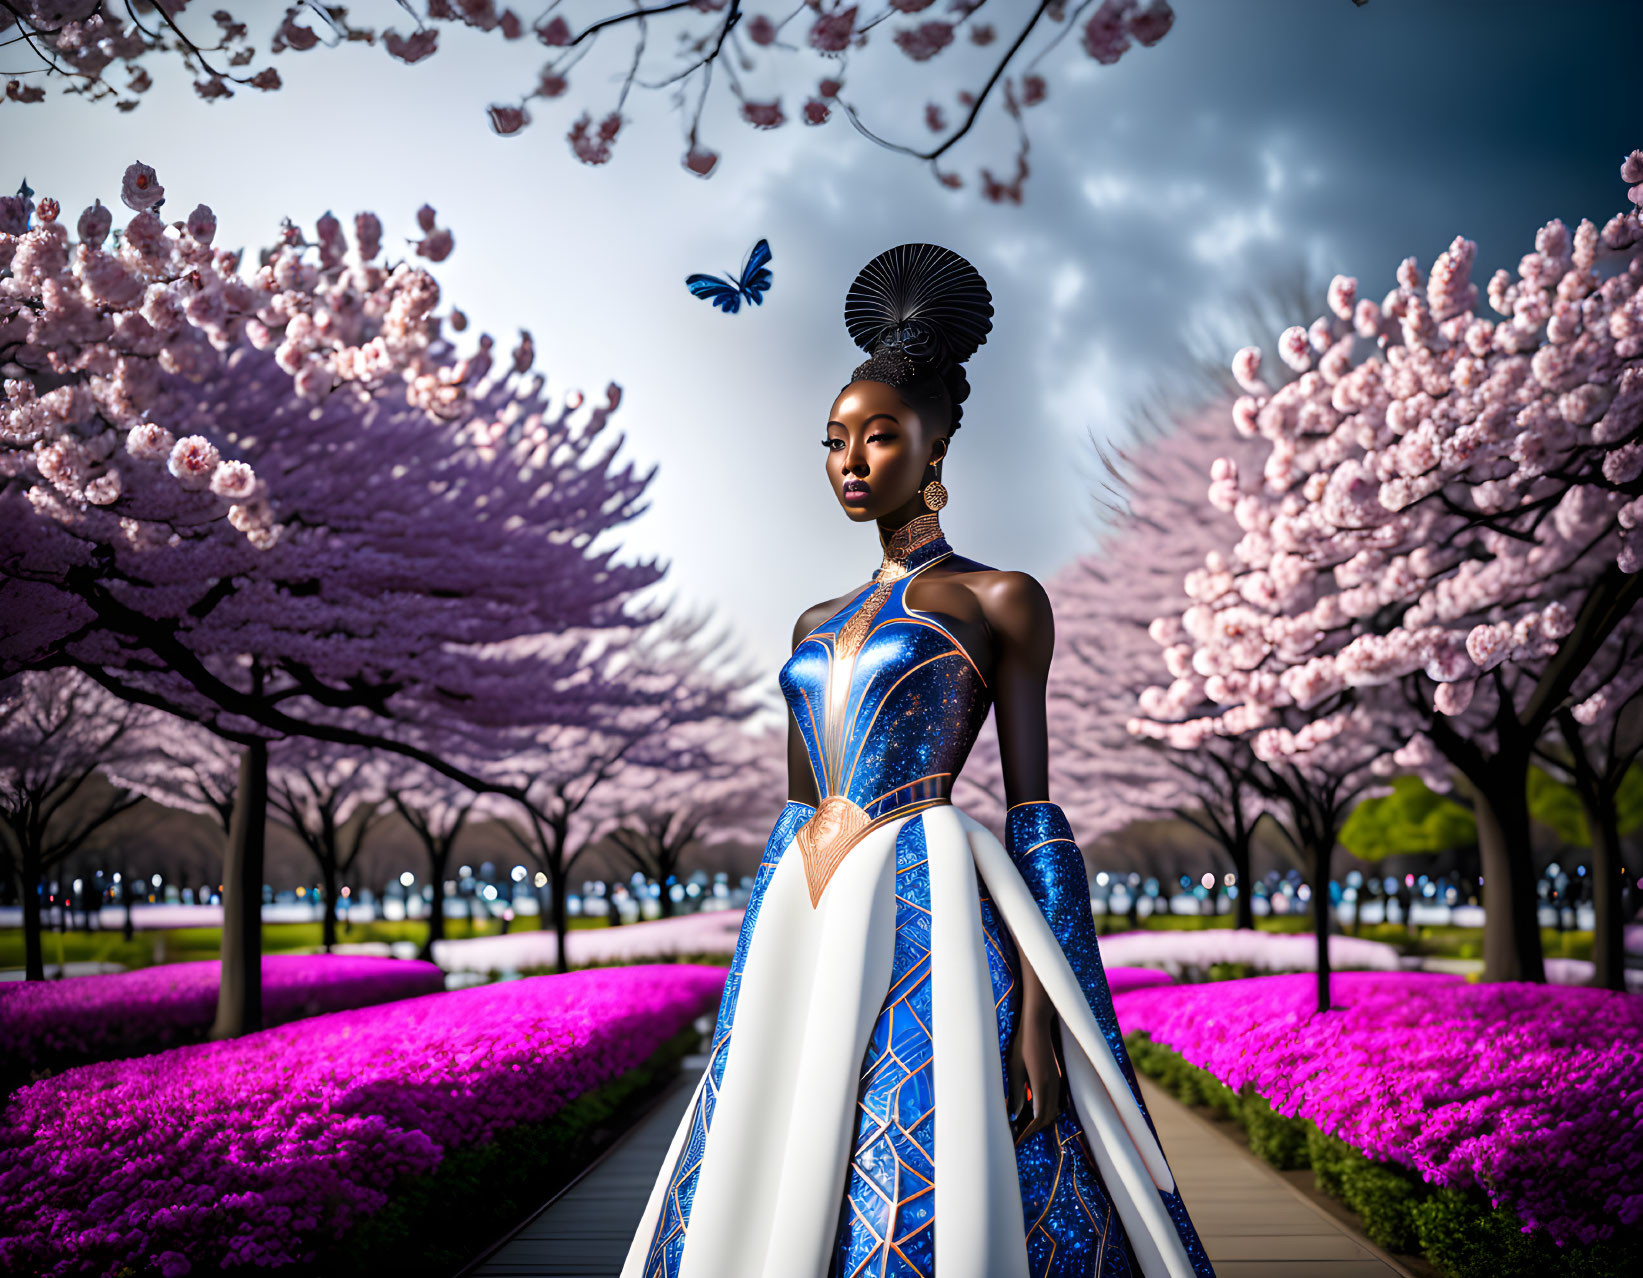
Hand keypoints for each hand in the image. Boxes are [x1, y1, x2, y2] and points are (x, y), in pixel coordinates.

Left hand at [1006, 1001, 1061, 1142]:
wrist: (1037, 1025)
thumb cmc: (1022, 1044)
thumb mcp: (1014, 1068)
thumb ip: (1017, 1093)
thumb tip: (1015, 1115)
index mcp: (1042, 1085)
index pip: (1038, 1118)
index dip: (1027, 1132)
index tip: (1016, 1140)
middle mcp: (1053, 1086)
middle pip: (1047, 1117)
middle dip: (1033, 1129)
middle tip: (1017, 1136)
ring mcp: (1057, 1081)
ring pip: (1053, 1110)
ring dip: (1040, 1120)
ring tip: (1023, 1126)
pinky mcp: (1056, 1077)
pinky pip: (1054, 1101)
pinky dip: (1045, 1110)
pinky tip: (1032, 1110)